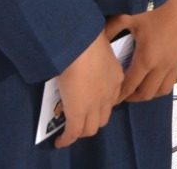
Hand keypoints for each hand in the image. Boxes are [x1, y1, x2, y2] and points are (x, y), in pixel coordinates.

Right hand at [54, 29, 122, 147]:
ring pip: (90, 129)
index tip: (91, 104)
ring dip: (80, 131)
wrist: (80, 42)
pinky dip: (66, 139)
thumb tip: (83, 47)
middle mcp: (109, 94)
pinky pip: (73, 132)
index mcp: (116, 77)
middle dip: (92, 121)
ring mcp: (95, 105)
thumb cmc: (86, 36)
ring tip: (69, 131)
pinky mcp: (78, 112)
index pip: (111, 99)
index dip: (101, 105)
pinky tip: (60, 141)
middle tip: (79, 118)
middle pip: (103, 117)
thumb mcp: (99, 43)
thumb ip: (95, 51)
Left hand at [109, 0, 176, 102]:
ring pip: (165, 89)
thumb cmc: (158, 4)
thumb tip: (97, 40)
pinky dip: (168, 82)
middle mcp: (164, 65)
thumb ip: (110, 30)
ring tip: (143, 86)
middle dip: (134, 97)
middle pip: (147, 94)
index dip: (119, 96)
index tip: (112, 98)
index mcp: (146, 58)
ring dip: (152, 92)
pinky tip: (161, 76)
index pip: (130, 87)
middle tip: (125, 93)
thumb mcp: (128, 15)